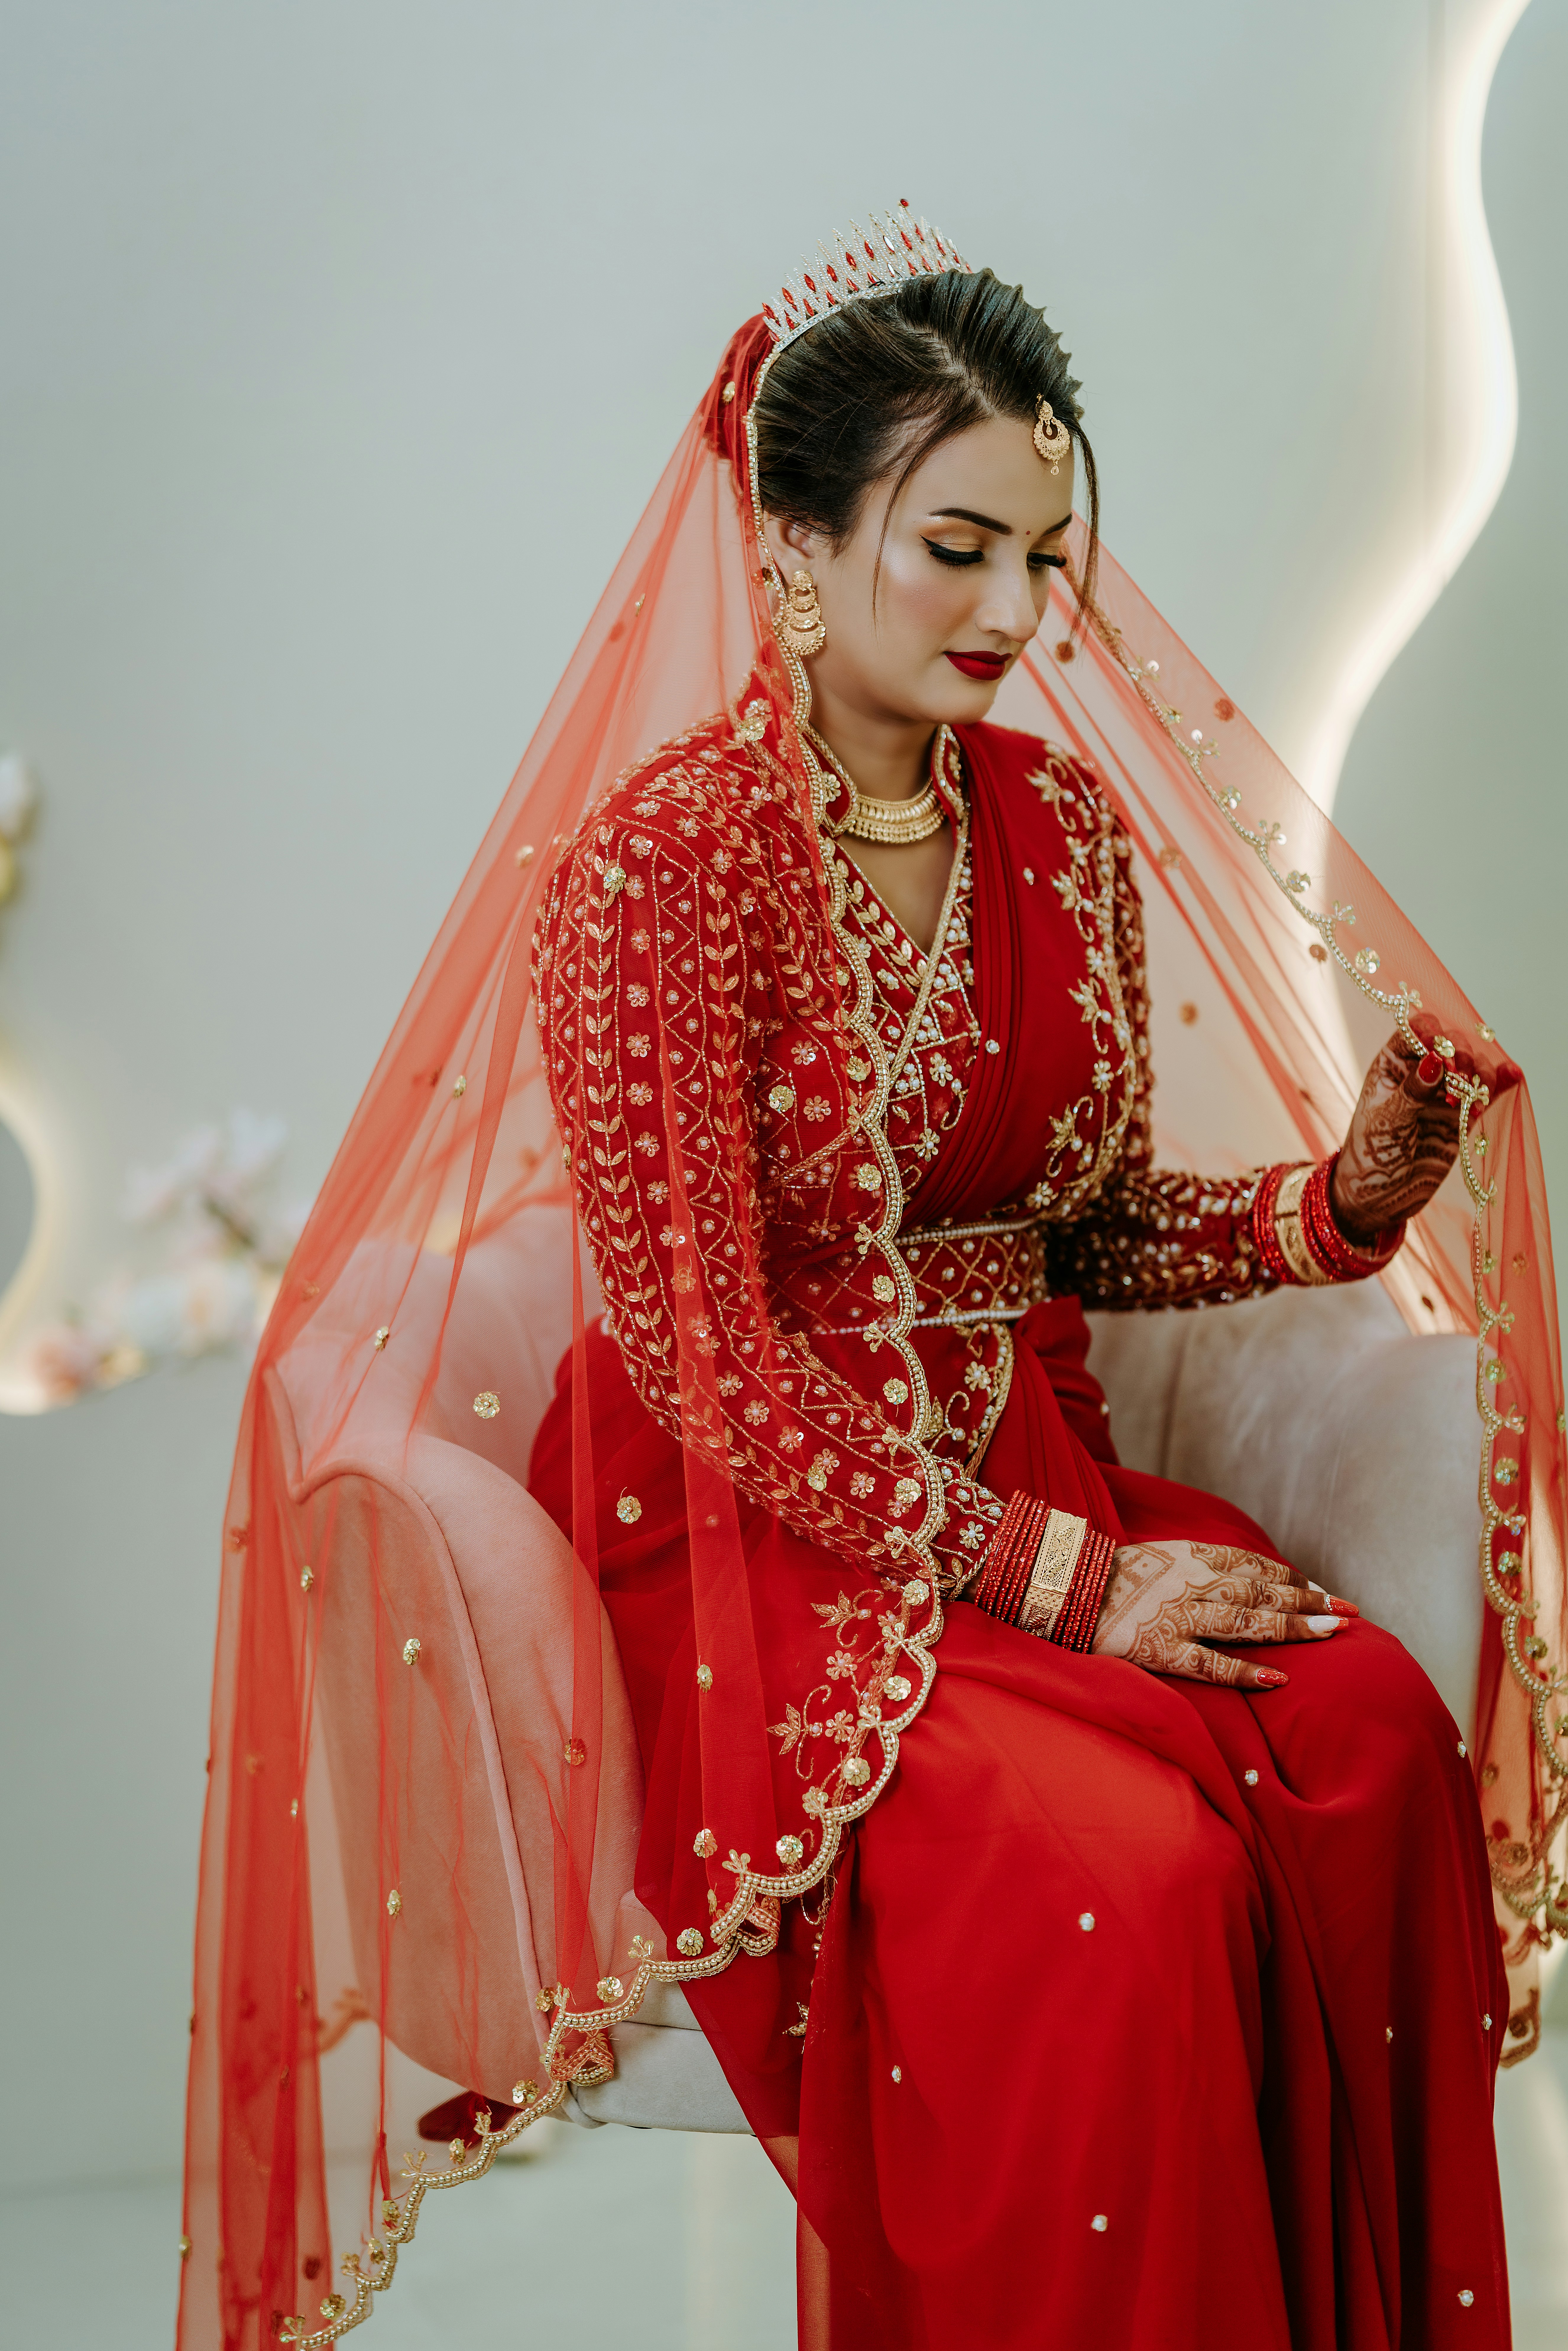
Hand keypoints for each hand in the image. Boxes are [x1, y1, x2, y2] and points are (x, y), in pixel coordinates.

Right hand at [1091, 1540, 1355, 1689]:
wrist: (1060, 1588)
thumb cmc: (1111, 1577)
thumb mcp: (1160, 1558)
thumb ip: (1199, 1567)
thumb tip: (1244, 1579)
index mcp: (1190, 1558)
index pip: (1255, 1567)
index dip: (1294, 1580)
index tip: (1325, 1592)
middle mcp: (1191, 1584)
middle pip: (1262, 1594)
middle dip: (1310, 1603)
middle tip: (1351, 1612)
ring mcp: (1176, 1618)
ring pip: (1246, 1622)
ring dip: (1294, 1628)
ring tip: (1333, 1634)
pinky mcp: (1159, 1650)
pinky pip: (1209, 1662)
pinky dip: (1246, 1670)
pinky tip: (1279, 1679)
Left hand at [1331, 1023, 1520, 1245]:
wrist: (1381, 1193)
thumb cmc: (1371, 1152)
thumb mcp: (1387, 1119)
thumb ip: (1413, 1090)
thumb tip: (1435, 1059)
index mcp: (1393, 1063)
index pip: (1415, 1030)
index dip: (1430, 1031)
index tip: (1440, 1047)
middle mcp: (1421, 1072)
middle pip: (1451, 1044)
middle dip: (1462, 1053)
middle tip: (1463, 1074)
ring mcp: (1444, 1093)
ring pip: (1472, 1067)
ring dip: (1481, 1072)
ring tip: (1475, 1094)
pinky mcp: (1463, 1115)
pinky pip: (1485, 1093)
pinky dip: (1500, 1084)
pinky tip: (1510, 1075)